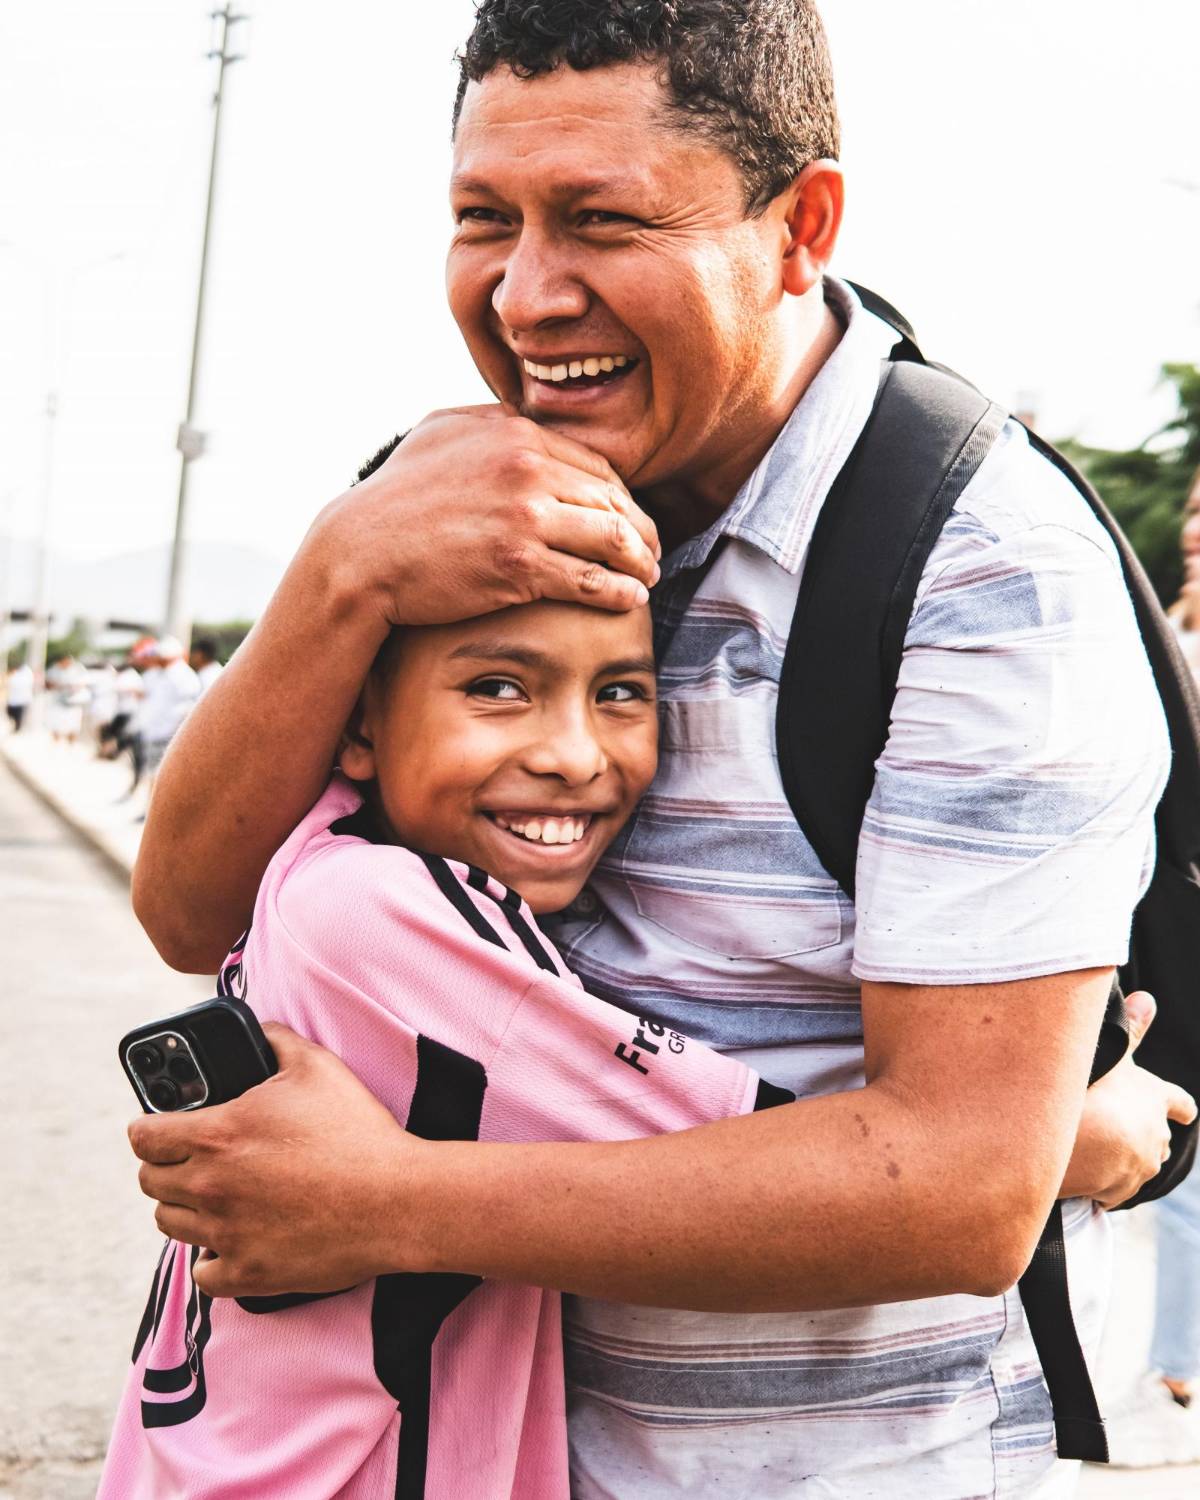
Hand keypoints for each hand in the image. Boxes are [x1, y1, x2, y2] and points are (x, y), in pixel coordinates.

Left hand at [128, 1026, 430, 1296]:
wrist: (396, 1200)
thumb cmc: (358, 1132)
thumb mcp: (318, 1067)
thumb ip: (276, 1040)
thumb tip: (259, 1030)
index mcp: (218, 1135)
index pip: (143, 1137)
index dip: (146, 1128)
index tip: (157, 1129)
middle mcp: (211, 1187)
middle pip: (150, 1182)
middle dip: (164, 1166)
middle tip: (191, 1159)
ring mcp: (227, 1234)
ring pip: (170, 1225)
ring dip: (184, 1208)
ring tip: (214, 1196)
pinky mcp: (248, 1272)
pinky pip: (203, 1274)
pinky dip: (212, 1258)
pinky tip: (232, 1239)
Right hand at [313, 406, 660, 628]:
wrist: (360, 553)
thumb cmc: (395, 499)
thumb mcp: (441, 434)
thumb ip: (491, 423)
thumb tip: (525, 419)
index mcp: (513, 431)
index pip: (594, 465)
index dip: (621, 497)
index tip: (628, 518)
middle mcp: (525, 467)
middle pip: (612, 499)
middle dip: (641, 530)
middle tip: (651, 552)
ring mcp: (524, 516)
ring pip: (612, 538)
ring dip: (640, 562)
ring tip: (647, 578)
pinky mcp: (519, 565)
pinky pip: (590, 579)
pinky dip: (619, 591)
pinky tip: (631, 600)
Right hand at [1060, 991, 1196, 1207]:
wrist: (1068, 1142)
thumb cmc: (1090, 1090)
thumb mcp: (1110, 1054)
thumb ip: (1130, 1030)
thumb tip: (1147, 999)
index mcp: (1154, 1100)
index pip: (1179, 1102)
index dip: (1180, 1106)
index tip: (1184, 1112)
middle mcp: (1155, 1136)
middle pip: (1160, 1138)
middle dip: (1146, 1134)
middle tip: (1122, 1127)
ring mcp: (1139, 1166)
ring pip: (1140, 1165)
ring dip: (1125, 1158)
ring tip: (1100, 1151)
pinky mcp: (1119, 1190)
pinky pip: (1116, 1188)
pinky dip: (1105, 1182)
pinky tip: (1087, 1175)